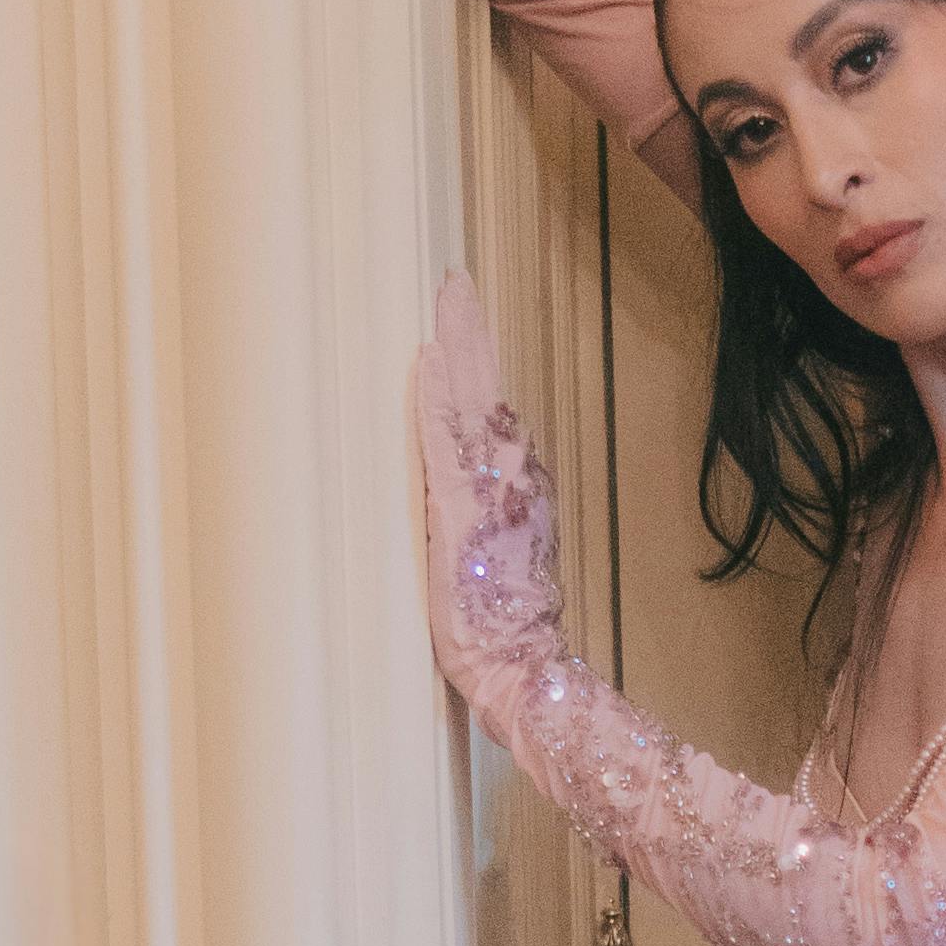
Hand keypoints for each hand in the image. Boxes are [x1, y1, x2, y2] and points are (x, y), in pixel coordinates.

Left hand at [412, 273, 560, 696]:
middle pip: (485, 391)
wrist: (519, 663)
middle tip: (455, 281)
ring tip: (449, 298)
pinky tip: (427, 359)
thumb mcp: (499, 561)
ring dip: (458, 348)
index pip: (491, 415)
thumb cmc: (506, 627)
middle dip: (469, 333)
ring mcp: (487, 488)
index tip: (460, 321)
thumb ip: (488, 520)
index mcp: (516, 490)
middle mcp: (510, 478)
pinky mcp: (459, 507)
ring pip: (470, 404)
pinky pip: (445, 440)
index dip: (476, 365)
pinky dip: (437, 398)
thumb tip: (467, 496)